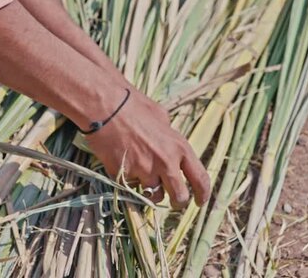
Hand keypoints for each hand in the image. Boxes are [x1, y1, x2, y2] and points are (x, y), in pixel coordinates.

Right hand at [84, 94, 210, 208]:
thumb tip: (170, 142)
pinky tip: (124, 165)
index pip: (200, 178)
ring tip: (144, 178)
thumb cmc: (133, 105)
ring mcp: (144, 170)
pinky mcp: (124, 175)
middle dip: (178, 202)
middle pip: (180, 196)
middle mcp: (165, 162)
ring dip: (151, 192)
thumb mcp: (160, 116)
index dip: (202, 194)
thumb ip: (169, 135)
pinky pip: (130, 187)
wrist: (105, 106)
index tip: (199, 201)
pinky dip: (129, 181)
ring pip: (154, 196)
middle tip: (173, 201)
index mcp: (179, 147)